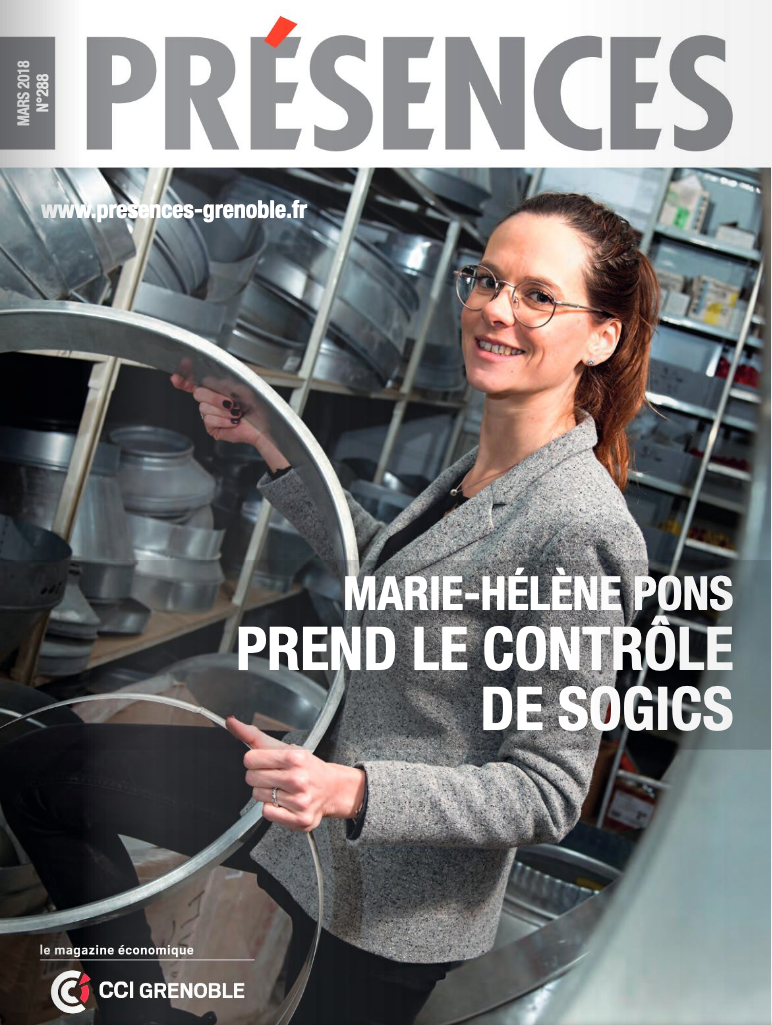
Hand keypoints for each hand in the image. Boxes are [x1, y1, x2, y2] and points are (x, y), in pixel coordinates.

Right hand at [170, 374, 262, 445]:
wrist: (262, 424)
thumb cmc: (254, 405)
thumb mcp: (238, 386)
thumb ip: (219, 382)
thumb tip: (204, 379)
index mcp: (215, 388)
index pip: (194, 383)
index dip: (183, 379)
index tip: (176, 377)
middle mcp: (210, 401)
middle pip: (198, 393)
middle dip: (215, 398)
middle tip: (231, 403)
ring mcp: (209, 415)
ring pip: (203, 408)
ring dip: (223, 411)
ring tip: (236, 413)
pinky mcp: (211, 428)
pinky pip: (208, 420)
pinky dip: (223, 420)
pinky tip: (233, 422)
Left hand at [226, 716, 365, 832]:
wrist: (332, 788)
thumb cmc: (306, 767)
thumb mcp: (284, 747)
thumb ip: (254, 735)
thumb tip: (231, 721)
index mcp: (294, 757)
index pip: (250, 759)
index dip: (254, 761)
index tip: (264, 762)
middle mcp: (298, 779)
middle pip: (251, 778)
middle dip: (259, 776)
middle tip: (275, 776)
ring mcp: (299, 801)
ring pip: (258, 796)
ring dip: (266, 792)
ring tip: (282, 789)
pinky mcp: (299, 819)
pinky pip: (267, 813)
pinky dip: (272, 808)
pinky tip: (285, 802)